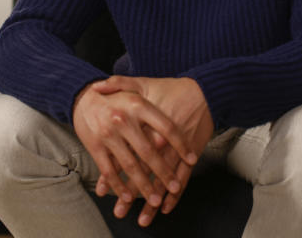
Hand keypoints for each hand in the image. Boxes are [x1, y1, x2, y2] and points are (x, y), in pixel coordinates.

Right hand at [72, 84, 197, 212]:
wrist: (83, 96)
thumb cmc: (117, 97)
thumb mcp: (137, 90)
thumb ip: (156, 106)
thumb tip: (178, 126)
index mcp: (139, 105)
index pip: (167, 127)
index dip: (182, 145)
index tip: (192, 159)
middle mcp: (124, 119)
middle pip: (149, 151)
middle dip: (164, 173)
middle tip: (174, 187)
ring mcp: (108, 134)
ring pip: (130, 165)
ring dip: (143, 186)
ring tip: (154, 200)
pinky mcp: (94, 146)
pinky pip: (109, 170)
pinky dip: (119, 186)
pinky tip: (128, 197)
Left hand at [91, 76, 213, 225]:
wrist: (204, 92)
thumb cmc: (172, 90)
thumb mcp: (144, 83)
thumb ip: (119, 84)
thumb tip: (97, 87)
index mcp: (146, 125)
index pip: (127, 153)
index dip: (114, 173)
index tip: (103, 190)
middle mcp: (161, 142)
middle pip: (144, 172)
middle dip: (131, 193)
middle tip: (121, 210)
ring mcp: (178, 151)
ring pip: (163, 181)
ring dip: (153, 201)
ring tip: (143, 219)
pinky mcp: (191, 155)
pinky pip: (183, 179)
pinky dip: (175, 195)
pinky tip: (166, 207)